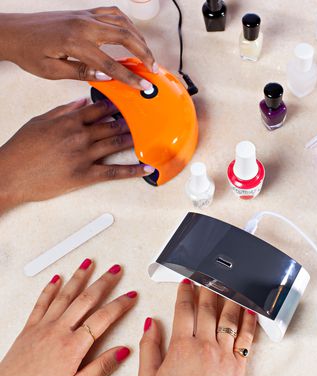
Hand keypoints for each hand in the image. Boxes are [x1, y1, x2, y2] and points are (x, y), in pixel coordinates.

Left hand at [0, 7, 155, 89]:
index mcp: (76, 43)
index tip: (144, 85)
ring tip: (147, 54)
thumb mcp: (52, 71)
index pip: (111, 64)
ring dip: (139, 38)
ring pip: (123, 23)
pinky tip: (132, 34)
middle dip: (144, 53)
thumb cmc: (29, 52)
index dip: (130, 77)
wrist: (12, 31)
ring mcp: (85, 16)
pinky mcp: (84, 13)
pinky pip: (112, 13)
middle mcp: (84, 25)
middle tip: (154, 68)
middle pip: (125, 37)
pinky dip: (127, 23)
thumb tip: (106, 78)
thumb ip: (82, 73)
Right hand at [0, 98, 153, 213]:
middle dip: (128, 122)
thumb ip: (62, 111)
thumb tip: (80, 102)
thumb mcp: (39, 122)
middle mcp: (79, 136)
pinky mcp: (86, 175)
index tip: (126, 103)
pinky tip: (146, 168)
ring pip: (115, 144)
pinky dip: (132, 171)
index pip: (97, 109)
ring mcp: (84, 156)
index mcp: (68, 121)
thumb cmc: (21, 149)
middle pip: (110, 125)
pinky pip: (114, 172)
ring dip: (132, 139)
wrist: (10, 174)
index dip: (114, 106)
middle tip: (141, 119)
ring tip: (145, 136)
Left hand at [0, 260, 136, 375]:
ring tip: (89, 263)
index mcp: (73, 346)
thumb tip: (123, 351)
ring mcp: (42, 327)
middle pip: (86, 299)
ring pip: (64, 295)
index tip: (131, 296)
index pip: (103, 318)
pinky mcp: (28, 329)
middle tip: (115, 270)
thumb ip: (101, 367)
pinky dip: (50, 288)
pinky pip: (41, 303)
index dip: (120, 304)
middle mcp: (58, 331)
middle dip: (103, 282)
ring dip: (79, 277)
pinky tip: (56, 279)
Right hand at [139, 280, 256, 375]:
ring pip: (228, 318)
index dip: (185, 293)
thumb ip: (148, 348)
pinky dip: (249, 322)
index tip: (187, 283)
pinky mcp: (238, 364)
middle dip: (207, 289)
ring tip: (229, 287)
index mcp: (182, 346)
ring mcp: (224, 353)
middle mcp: (205, 345)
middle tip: (207, 278)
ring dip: (228, 299)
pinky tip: (249, 311)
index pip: (184, 310)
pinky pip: (246, 337)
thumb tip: (150, 324)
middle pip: (207, 309)